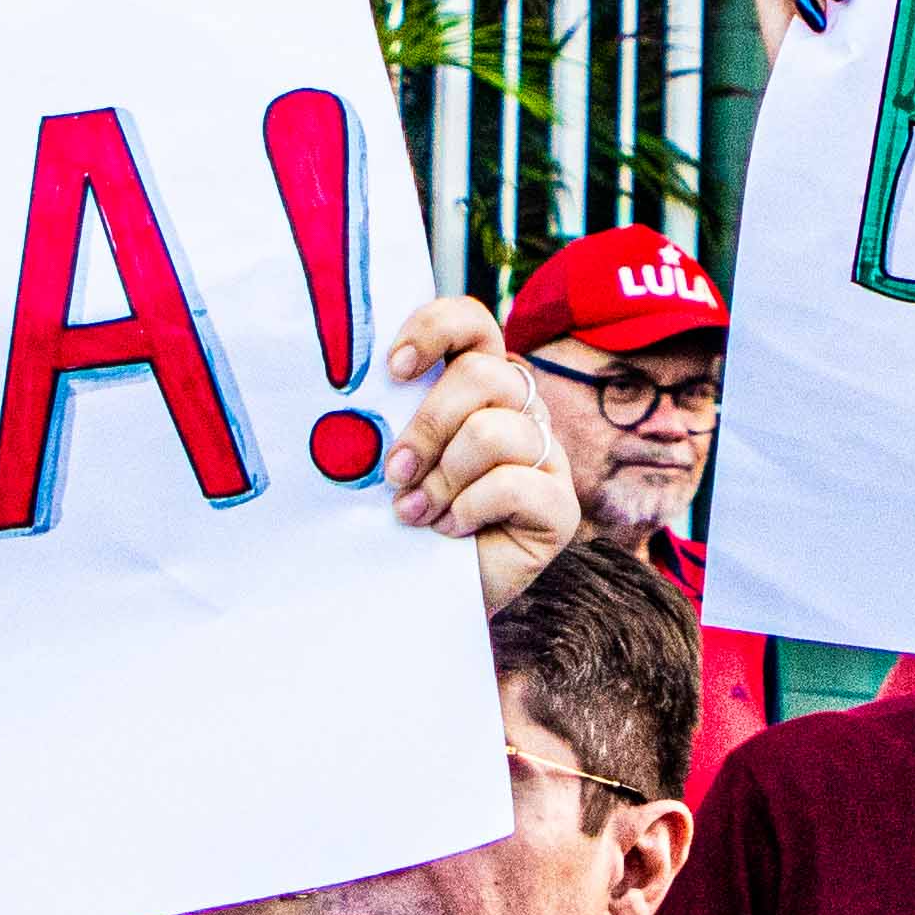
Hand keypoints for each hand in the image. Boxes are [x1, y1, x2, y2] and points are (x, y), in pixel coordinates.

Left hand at [370, 299, 570, 606]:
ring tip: (416, 512)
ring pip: (494, 432)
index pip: (472, 321)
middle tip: (394, 472)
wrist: (418, 592)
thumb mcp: (383, 454)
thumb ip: (384, 414)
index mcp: (478, 381)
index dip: (434, 330)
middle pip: (484, 375)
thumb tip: (355, 388)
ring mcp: (546, 456)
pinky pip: (513, 484)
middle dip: (427, 426)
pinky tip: (451, 531)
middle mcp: (520, 409)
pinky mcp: (560, 506)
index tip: (393, 370)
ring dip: (442, 479)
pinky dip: (468, 510)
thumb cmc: (399, 516)